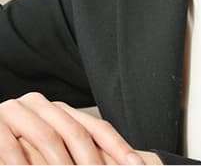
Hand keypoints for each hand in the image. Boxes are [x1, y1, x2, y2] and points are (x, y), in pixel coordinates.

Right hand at [0, 92, 144, 163]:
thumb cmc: (19, 148)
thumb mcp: (50, 149)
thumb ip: (77, 152)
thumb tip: (120, 165)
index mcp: (58, 109)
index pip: (96, 127)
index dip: (118, 147)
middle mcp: (39, 104)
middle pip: (76, 132)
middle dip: (92, 160)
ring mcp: (15, 112)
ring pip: (49, 139)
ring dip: (62, 165)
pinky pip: (15, 150)